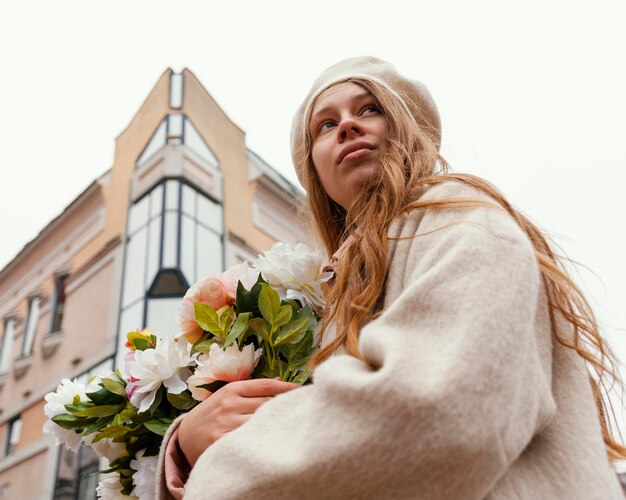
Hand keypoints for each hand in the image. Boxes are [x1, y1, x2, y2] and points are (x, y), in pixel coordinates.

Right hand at [178, 378, 299, 466]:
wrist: (184, 437)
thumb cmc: (212, 414)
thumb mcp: (227, 396)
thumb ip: (251, 390)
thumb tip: (281, 381)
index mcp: (232, 389)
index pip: (266, 385)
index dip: (287, 387)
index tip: (302, 390)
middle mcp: (230, 404)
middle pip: (267, 403)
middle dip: (286, 406)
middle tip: (304, 407)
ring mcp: (226, 424)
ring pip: (261, 421)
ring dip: (278, 422)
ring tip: (295, 424)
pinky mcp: (223, 443)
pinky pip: (250, 439)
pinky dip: (264, 438)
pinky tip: (276, 440)